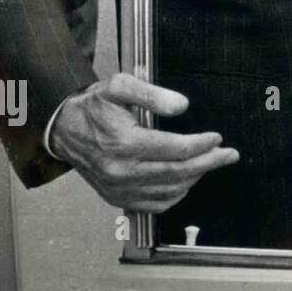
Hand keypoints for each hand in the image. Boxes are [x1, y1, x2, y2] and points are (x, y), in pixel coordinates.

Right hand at [48, 73, 239, 212]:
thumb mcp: (119, 86)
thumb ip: (152, 94)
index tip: (217, 138)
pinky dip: (176, 194)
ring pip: (170, 191)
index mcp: (124, 144)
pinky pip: (154, 205)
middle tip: (228, 155)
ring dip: (195, 177)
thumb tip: (182, 106)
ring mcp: (118, 189)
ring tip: (210, 163)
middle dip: (209, 163)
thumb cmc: (92, 107)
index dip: (202, 145)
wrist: (63, 129)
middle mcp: (121, 171)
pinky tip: (186, 180)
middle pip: (178, 173)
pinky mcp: (116, 198)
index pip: (176, 150)